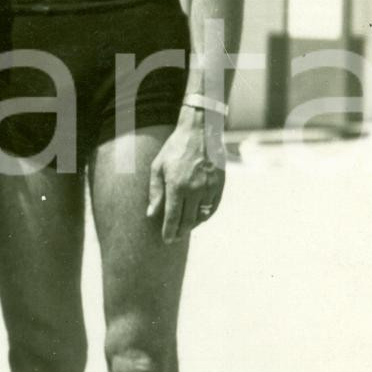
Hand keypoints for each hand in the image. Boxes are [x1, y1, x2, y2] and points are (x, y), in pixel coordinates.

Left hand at [147, 117, 225, 244]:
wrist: (200, 132)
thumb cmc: (175, 148)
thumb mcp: (158, 167)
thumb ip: (155, 192)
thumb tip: (151, 214)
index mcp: (177, 185)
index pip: (172, 217)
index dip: (169, 232)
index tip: (166, 240)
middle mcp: (194, 189)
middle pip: (187, 221)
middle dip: (180, 232)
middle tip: (173, 238)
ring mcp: (209, 188)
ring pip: (201, 217)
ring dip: (192, 225)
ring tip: (184, 227)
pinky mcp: (220, 185)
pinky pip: (213, 208)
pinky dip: (205, 216)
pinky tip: (198, 217)